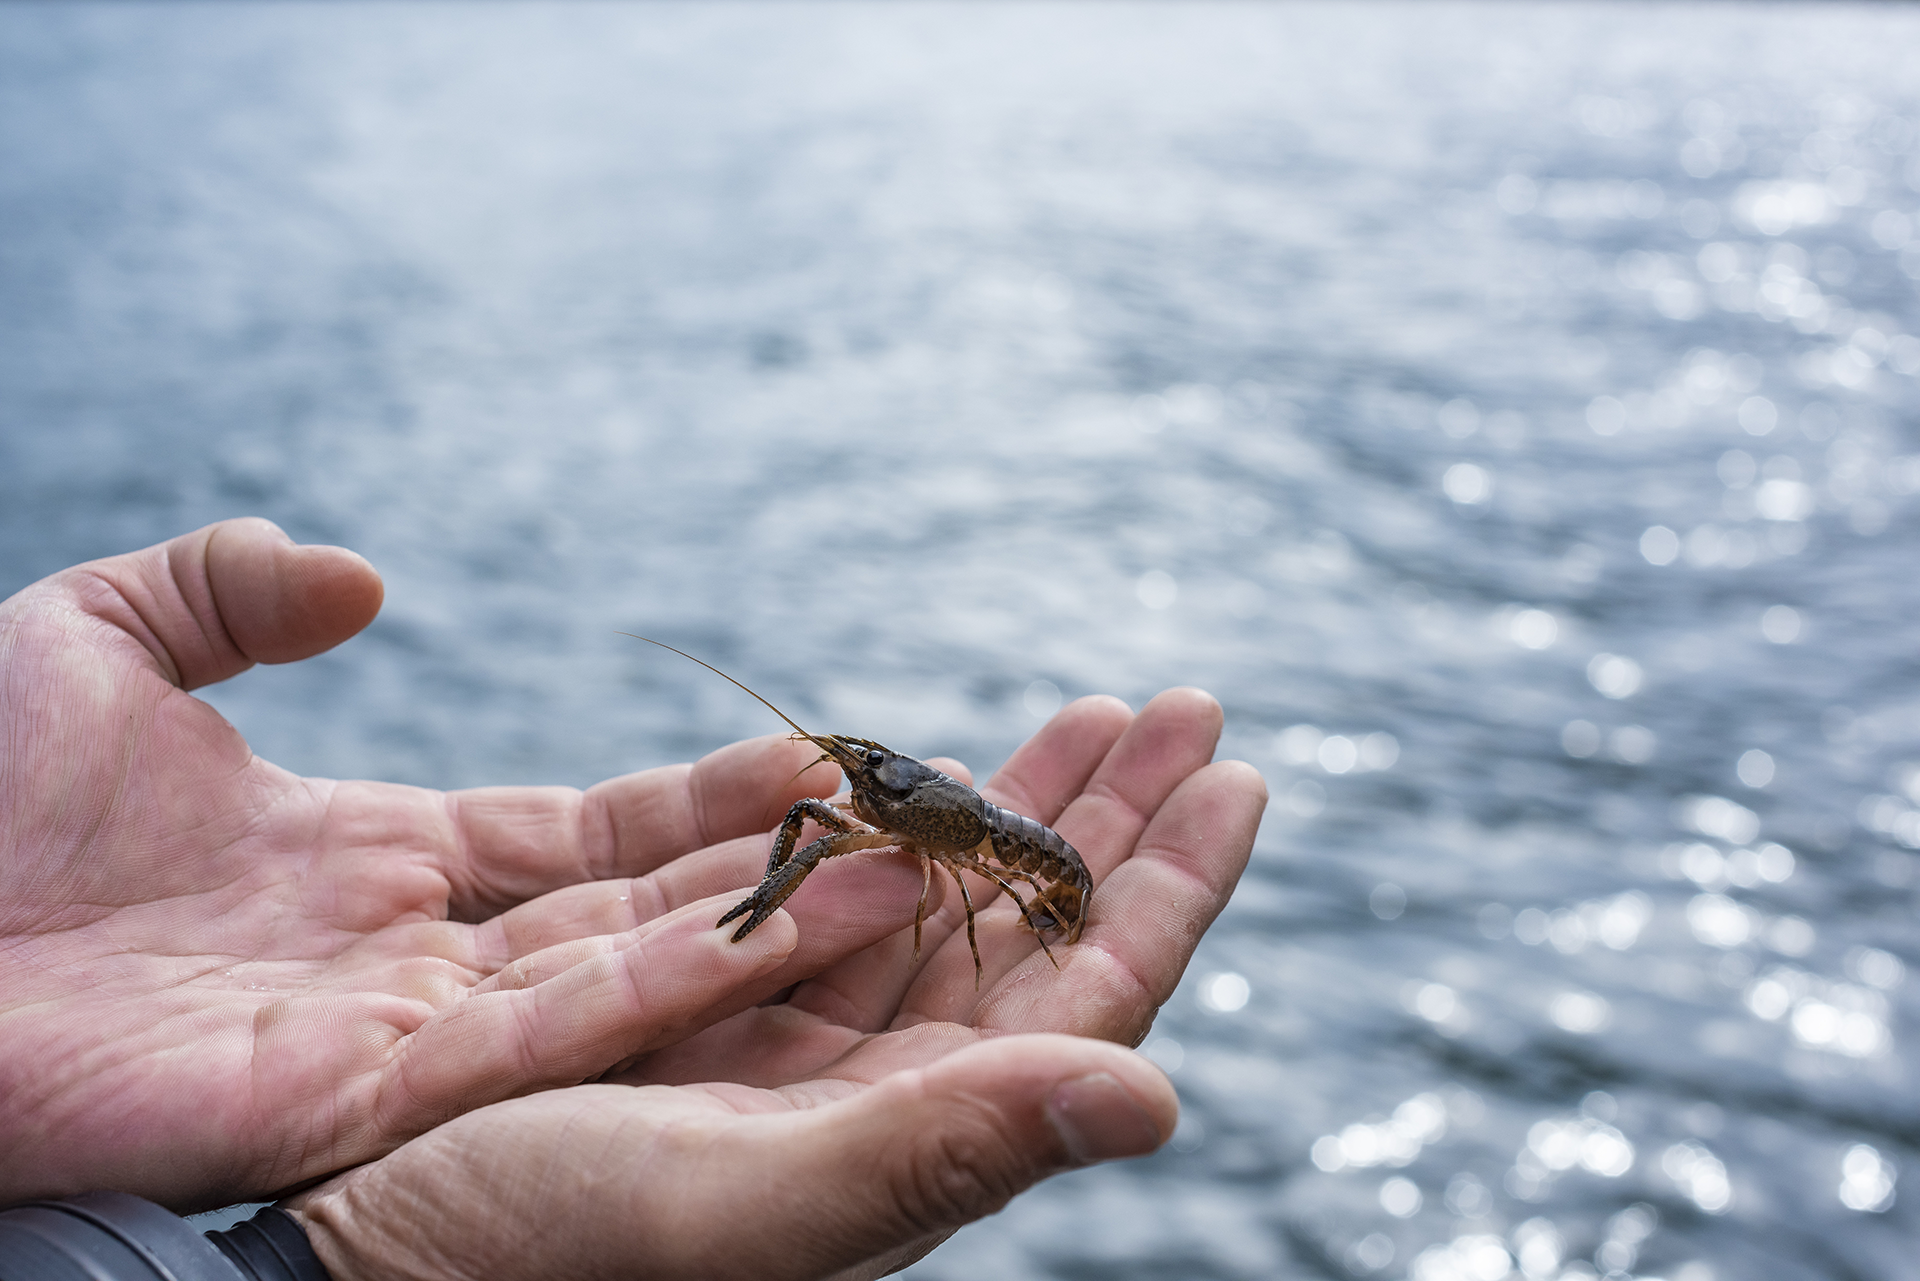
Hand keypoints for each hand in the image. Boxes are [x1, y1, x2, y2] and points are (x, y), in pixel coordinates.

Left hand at [0, 520, 930, 1209]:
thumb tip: (360, 579)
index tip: (817, 761)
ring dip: (770, 932)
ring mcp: (393, 1035)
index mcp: (364, 863)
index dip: (699, 805)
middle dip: (776, 874)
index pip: (579, 837)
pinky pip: (550, 1036)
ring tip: (907, 874)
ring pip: (625, 981)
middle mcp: (407, 960)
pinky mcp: (362, 1097)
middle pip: (633, 911)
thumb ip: (224, 594)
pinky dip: (675, 985)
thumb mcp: (89, 644)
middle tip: (914, 822)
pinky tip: (786, 929)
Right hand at [287, 686, 1266, 1279]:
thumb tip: (1160, 1100)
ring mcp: (802, 1038)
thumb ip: (942, 1151)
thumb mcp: (735, 1201)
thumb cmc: (525, 1250)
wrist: (356, 1249)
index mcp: (912, 1143)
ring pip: (952, 906)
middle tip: (1185, 706)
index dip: (1169, 889)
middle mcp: (878, 1090)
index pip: (1087, 1001)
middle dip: (1112, 819)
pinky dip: (894, 824)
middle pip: (1035, 935)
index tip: (1236, 775)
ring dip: (1023, 807)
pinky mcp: (719, 999)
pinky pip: (840, 899)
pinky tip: (926, 769)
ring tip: (1092, 714)